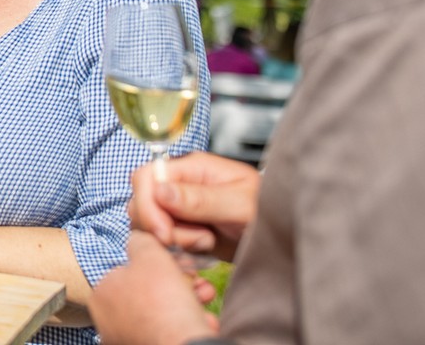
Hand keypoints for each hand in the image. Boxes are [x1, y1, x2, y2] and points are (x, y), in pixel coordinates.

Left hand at [89, 233, 220, 344]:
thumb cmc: (163, 302)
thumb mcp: (151, 256)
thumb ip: (141, 242)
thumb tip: (139, 239)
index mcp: (102, 295)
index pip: (129, 272)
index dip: (158, 265)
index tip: (179, 265)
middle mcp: (109, 322)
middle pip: (150, 293)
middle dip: (180, 285)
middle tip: (199, 283)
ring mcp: (128, 341)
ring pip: (164, 315)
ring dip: (190, 304)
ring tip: (206, 298)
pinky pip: (172, 334)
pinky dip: (189, 326)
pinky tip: (204, 324)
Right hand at [131, 151, 260, 261]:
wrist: (284, 236)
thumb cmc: (271, 210)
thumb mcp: (241, 204)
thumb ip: (201, 198)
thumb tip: (161, 190)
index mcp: (192, 168)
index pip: (146, 177)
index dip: (148, 206)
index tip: (165, 234)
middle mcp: (179, 185)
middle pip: (140, 203)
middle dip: (162, 229)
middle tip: (200, 241)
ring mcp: (179, 209)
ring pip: (149, 226)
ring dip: (173, 243)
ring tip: (207, 244)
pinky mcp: (183, 230)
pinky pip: (162, 243)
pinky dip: (177, 254)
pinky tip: (202, 255)